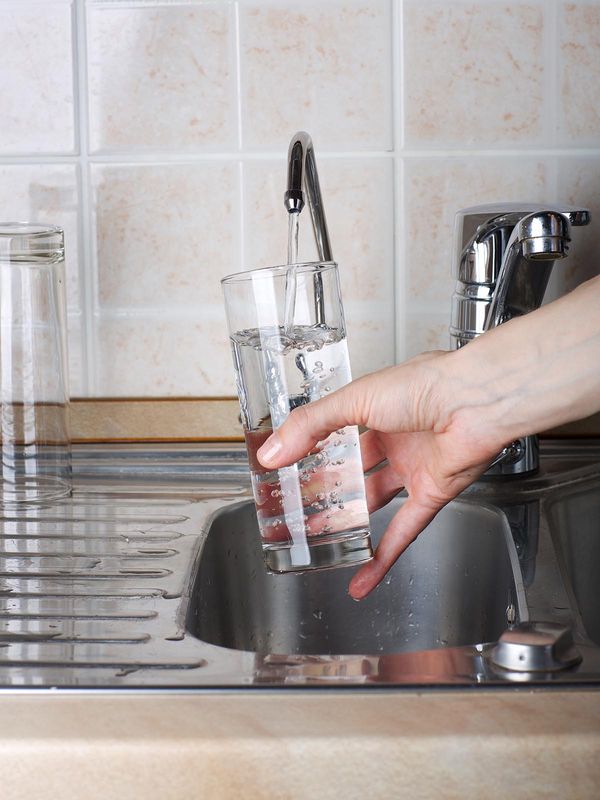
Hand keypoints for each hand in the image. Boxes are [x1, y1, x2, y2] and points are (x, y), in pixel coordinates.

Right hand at [257, 351, 506, 598]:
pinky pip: (403, 532)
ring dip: (349, 521)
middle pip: (355, 471)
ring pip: (375, 502)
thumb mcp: (354, 399)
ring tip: (318, 540)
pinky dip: (382, 557)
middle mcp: (397, 439)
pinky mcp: (432, 496)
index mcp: (379, 408)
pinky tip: (362, 577)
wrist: (476, 402)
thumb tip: (272, 453)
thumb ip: (310, 426)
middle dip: (327, 489)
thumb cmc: (426, 385)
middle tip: (296, 508)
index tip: (286, 467)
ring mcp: (415, 469)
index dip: (313, 449)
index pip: (337, 431)